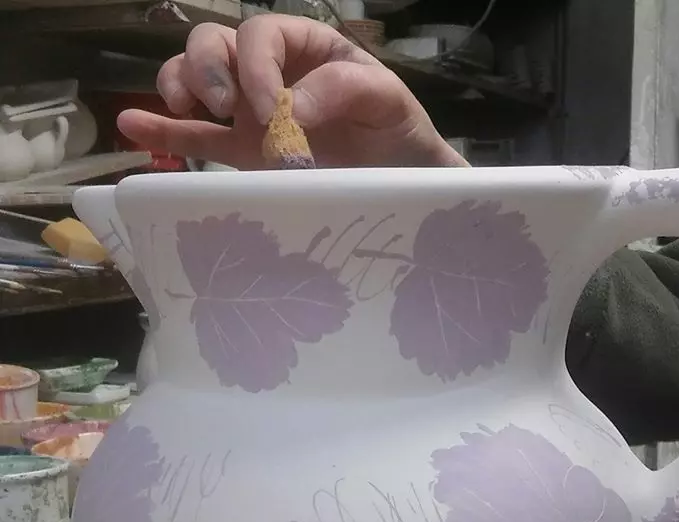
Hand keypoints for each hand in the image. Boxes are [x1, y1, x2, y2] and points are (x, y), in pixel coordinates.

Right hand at [117, 14, 465, 170]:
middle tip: (226, 106)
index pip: (262, 36)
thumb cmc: (398, 134)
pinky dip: (161, 131)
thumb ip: (341, 89)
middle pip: (215, 46)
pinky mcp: (240, 153)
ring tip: (192, 112)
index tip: (270, 106)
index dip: (255, 63)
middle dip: (209, 69)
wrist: (401, 185)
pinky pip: (193, 137)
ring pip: (194, 81)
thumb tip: (287, 108)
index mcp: (305, 48)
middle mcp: (269, 73)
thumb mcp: (386, 100)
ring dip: (181, 88)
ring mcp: (249, 113)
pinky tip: (132, 126)